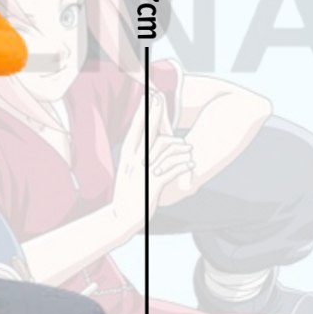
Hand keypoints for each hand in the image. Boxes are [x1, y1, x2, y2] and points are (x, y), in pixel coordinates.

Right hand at [111, 92, 194, 237]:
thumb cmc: (127, 194)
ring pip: (162, 152)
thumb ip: (135, 158)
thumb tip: (143, 144)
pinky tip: (191, 164)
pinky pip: (170, 172)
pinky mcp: (152, 186)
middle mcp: (133, 161)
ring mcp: (143, 173)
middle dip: (154, 115)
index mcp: (127, 156)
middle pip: (146, 133)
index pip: (135, 130)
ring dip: (178, 147)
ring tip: (189, 148)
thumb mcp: (128, 172)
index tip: (148, 96)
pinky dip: (182, 166)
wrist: (121, 217)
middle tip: (160, 98)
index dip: (142, 113)